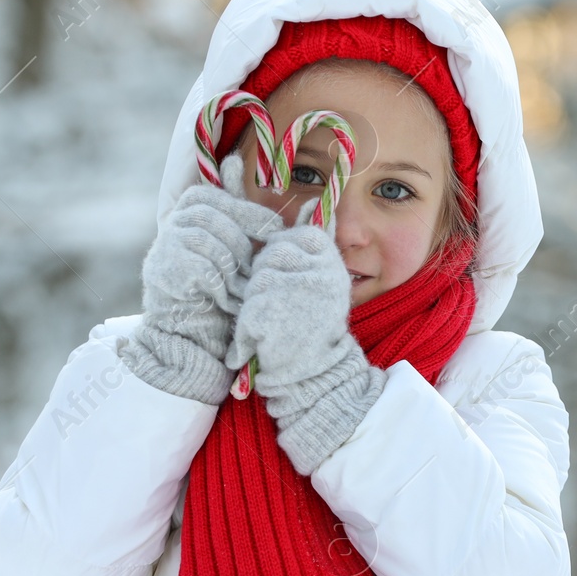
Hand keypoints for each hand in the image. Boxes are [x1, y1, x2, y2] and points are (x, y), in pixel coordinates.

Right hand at [121, 155, 282, 404]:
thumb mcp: (241, 256)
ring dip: (234, 271)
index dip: (250, 212)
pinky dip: (221, 288)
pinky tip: (226, 301)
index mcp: (192, 208)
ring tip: (241, 290)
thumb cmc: (223, 290)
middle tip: (255, 271)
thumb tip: (303, 207)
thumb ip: (254, 231)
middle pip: (215, 218)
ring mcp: (164, 244)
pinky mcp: (163, 270)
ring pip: (211, 244)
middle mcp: (173, 221)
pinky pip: (204, 269)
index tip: (277, 230)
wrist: (191, 333)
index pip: (220, 196)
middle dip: (242, 246)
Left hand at [226, 197, 386, 474]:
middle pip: (268, 261)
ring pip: (256, 286)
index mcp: (327, 257)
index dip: (277, 266)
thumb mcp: (315, 280)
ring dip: (257, 311)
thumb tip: (298, 199)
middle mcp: (319, 270)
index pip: (285, 241)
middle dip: (266, 289)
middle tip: (287, 314)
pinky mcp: (277, 314)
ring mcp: (300, 291)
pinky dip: (249, 332)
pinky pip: (249, 312)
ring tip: (278, 330)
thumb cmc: (309, 327)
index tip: (289, 292)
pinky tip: (267, 344)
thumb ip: (304, 244)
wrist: (317, 377)